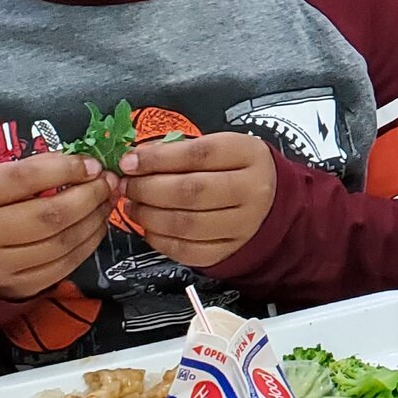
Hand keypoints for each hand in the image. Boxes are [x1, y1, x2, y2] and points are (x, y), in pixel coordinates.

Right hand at [0, 151, 114, 299]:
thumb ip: (30, 169)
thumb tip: (82, 164)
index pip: (24, 178)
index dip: (66, 169)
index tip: (92, 164)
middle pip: (49, 215)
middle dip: (89, 196)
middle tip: (108, 182)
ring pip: (62, 242)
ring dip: (94, 219)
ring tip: (106, 201)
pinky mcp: (18, 288)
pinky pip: (64, 266)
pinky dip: (88, 244)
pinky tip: (96, 226)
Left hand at [117, 132, 279, 269]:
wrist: (269, 202)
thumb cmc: (235, 169)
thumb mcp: (219, 147)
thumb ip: (180, 150)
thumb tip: (135, 160)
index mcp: (248, 155)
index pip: (199, 154)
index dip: (157, 158)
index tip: (129, 161)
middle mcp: (251, 191)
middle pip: (190, 191)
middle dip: (147, 188)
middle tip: (127, 185)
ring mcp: (243, 225)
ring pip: (185, 224)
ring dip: (148, 215)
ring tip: (133, 205)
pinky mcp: (228, 250)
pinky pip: (186, 250)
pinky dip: (159, 239)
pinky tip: (150, 226)